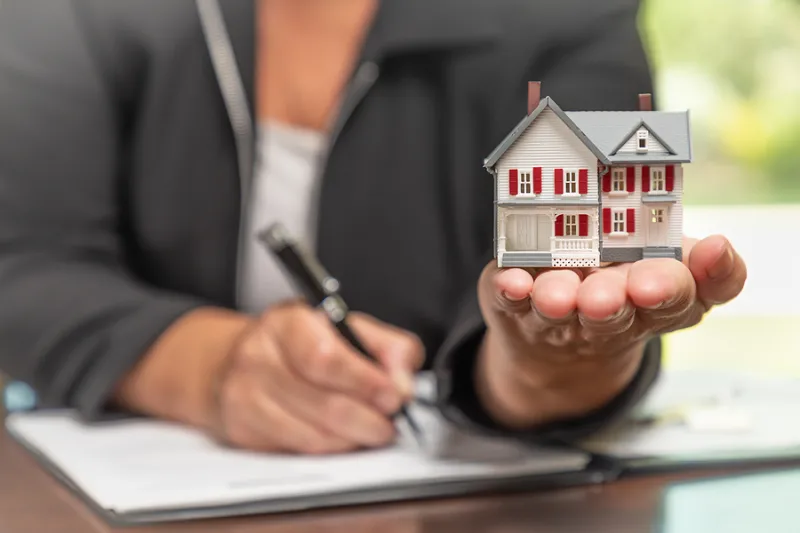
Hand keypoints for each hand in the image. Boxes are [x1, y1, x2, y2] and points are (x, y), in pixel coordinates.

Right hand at [212, 301, 423, 453]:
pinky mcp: (242, 429)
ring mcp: (245, 395)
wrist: (236, 359)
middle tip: (388, 422)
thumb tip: (403, 382)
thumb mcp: (346, 327)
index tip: (393, 395)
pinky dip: (331, 448)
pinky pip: (299, 451)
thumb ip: (387, 347)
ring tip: (369, 428)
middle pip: (324, 404)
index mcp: (288, 322)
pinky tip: (341, 436)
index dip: (365, 382)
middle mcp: (259, 355)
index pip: (324, 358)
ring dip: (353, 438)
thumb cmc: (300, 343)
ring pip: (314, 436)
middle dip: (369, 419)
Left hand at [475, 234, 746, 428]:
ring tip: (558, 295)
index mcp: (656, 299)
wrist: (557, 343)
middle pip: (619, 313)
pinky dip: (511, 293)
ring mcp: (560, 315)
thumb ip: (693, 260)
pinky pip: (512, 303)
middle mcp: (611, 314)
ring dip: (560, 301)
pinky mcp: (516, 307)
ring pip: (562, 312)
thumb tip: (719, 247)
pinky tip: (511, 283)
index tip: (711, 249)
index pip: (686, 297)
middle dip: (617, 300)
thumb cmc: (620, 286)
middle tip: (617, 292)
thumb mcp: (665, 269)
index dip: (701, 278)